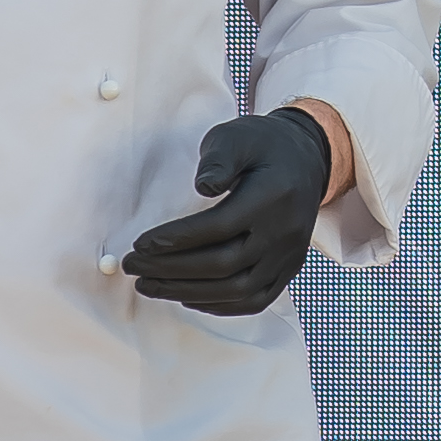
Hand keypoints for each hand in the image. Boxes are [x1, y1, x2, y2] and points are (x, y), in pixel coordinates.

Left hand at [124, 108, 337, 317]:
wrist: (308, 160)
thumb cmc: (262, 146)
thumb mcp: (237, 136)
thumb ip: (219, 158)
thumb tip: (202, 186)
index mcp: (273, 196)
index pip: (220, 227)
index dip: (177, 239)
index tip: (140, 244)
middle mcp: (284, 232)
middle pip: (223, 264)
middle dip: (171, 270)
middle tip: (132, 267)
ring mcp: (288, 256)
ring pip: (236, 289)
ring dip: (186, 292)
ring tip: (148, 286)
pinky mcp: (288, 270)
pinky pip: (253, 300)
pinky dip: (216, 304)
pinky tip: (184, 296)